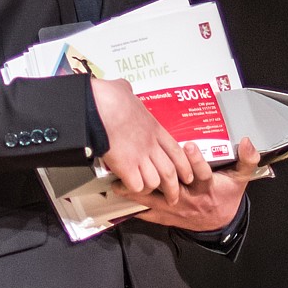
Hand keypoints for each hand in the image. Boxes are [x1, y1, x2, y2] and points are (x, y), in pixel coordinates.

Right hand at [90, 77, 197, 202]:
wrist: (100, 105)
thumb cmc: (110, 97)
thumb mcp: (125, 90)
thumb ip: (128, 93)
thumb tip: (123, 90)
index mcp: (154, 128)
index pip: (176, 151)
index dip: (184, 166)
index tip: (186, 175)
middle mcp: (151, 145)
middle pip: (171, 172)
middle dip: (173, 188)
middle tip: (173, 197)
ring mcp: (140, 156)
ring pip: (156, 182)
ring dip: (151, 190)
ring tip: (147, 195)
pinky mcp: (126, 166)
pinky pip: (137, 186)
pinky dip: (132, 190)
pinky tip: (126, 187)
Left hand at [125, 138, 261, 230]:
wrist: (221, 222)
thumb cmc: (228, 194)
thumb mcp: (242, 177)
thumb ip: (247, 159)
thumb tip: (248, 141)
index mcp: (209, 187)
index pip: (203, 173)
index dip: (196, 160)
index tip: (189, 146)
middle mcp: (191, 198)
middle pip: (173, 187)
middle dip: (157, 177)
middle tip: (142, 164)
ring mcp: (177, 209)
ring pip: (155, 202)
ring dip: (137, 193)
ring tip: (119, 185)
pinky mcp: (168, 218)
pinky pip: (150, 215)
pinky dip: (135, 209)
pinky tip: (120, 203)